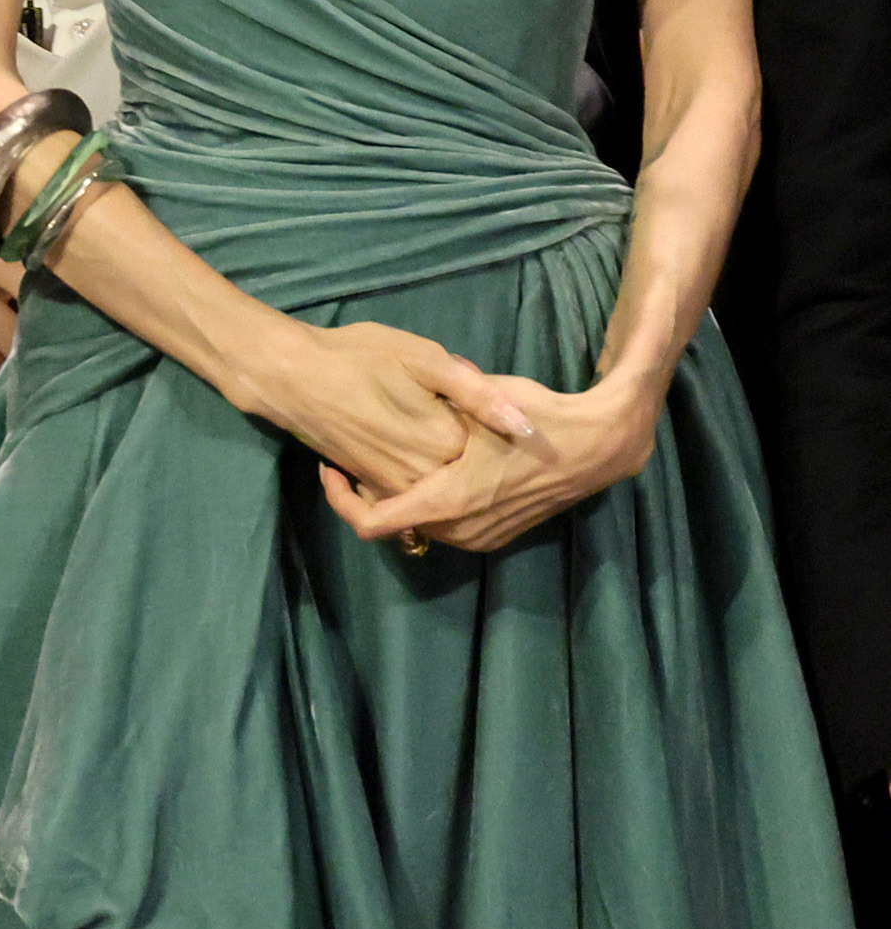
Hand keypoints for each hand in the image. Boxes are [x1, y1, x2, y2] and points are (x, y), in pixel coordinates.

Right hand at [228, 314, 540, 500]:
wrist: (292, 376)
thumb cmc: (358, 356)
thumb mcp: (423, 358)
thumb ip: (477, 394)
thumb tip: (528, 427)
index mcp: (448, 444)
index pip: (495, 446)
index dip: (488, 419)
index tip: (466, 394)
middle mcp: (427, 478)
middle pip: (469, 468)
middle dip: (470, 445)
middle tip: (434, 401)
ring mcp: (400, 488)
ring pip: (443, 486)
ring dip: (447, 464)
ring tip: (420, 416)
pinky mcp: (376, 488)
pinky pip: (412, 493)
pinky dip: (419, 473)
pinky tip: (402, 433)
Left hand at [320, 363, 662, 553]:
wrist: (598, 447)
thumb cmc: (537, 419)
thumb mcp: (483, 402)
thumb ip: (437, 404)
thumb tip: (388, 390)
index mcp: (448, 500)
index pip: (371, 522)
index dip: (340, 498)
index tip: (330, 468)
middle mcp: (459, 530)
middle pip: (391, 521)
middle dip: (370, 489)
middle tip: (358, 451)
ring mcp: (480, 538)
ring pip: (419, 524)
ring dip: (400, 496)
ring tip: (391, 454)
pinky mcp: (495, 537)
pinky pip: (446, 526)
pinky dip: (428, 503)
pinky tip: (431, 467)